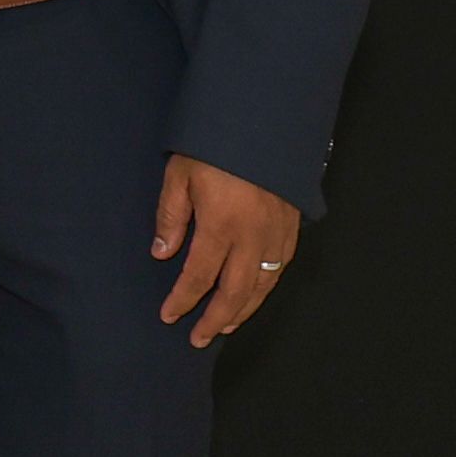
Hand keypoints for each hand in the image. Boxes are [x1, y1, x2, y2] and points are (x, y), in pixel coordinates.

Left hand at [154, 154, 302, 337]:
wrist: (265, 118)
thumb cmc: (215, 143)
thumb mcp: (180, 174)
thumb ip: (171, 216)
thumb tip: (162, 253)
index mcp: (221, 224)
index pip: (199, 275)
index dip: (183, 300)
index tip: (168, 315)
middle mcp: (253, 235)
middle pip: (236, 291)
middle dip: (216, 318)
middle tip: (199, 338)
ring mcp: (278, 231)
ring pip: (264, 283)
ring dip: (245, 308)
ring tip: (226, 324)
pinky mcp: (293, 222)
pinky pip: (282, 264)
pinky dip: (268, 285)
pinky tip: (257, 291)